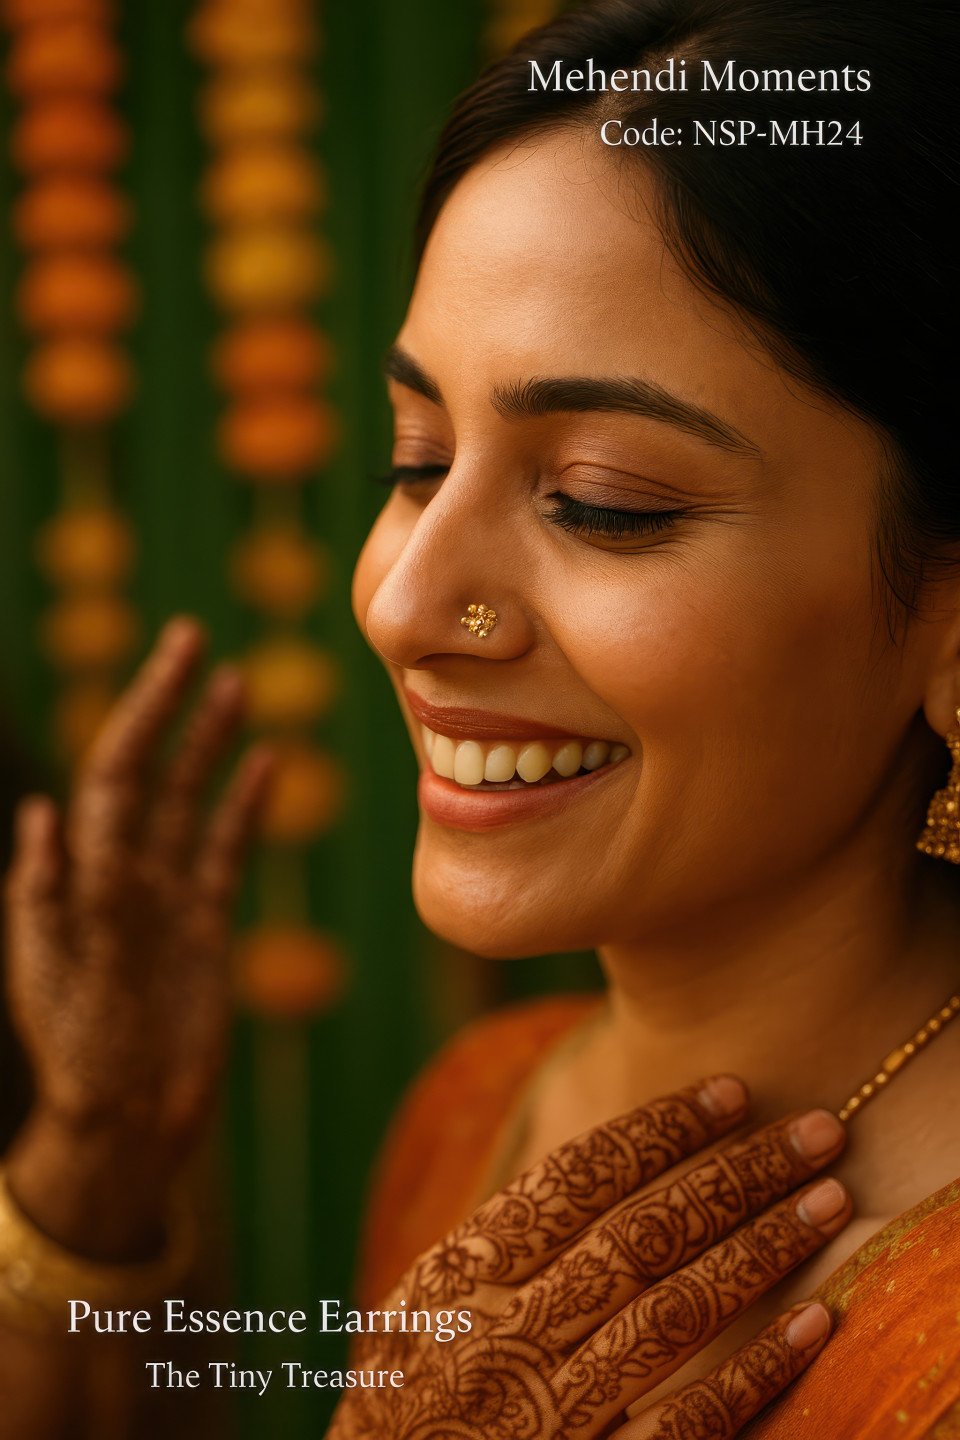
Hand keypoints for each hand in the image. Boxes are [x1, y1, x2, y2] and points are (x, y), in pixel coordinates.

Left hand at [2, 619, 272, 1255]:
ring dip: (209, 742)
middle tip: (193, 638)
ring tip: (235, 685)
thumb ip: (40, 895)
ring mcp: (166, 891)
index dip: (142, 711)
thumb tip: (40, 811)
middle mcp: (124, 869)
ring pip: (190, 798)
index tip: (172, 657)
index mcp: (86, 873)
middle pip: (150, 769)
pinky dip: (244, 804)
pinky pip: (225, 849)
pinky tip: (263, 763)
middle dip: (169, 703)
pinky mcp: (202, 922)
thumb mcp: (47, 975)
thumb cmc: (74, 1052)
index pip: (117, 772)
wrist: (125, 1117)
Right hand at [329, 1079, 849, 1438]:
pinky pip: (692, 1420)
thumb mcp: (416, 1316)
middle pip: (643, 1232)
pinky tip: (813, 1321)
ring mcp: (553, 1413)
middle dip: (738, 1173)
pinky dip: (758, 1369)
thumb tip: (592, 1169)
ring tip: (827, 1200)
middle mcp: (506, 1335)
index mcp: (461, 1278)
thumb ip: (492, 1252)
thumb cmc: (404, 1415)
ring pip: (676, 1312)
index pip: (577, 1178)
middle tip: (818, 1131)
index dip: (663, 1129)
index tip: (733, 1092)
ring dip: (762, 1249)